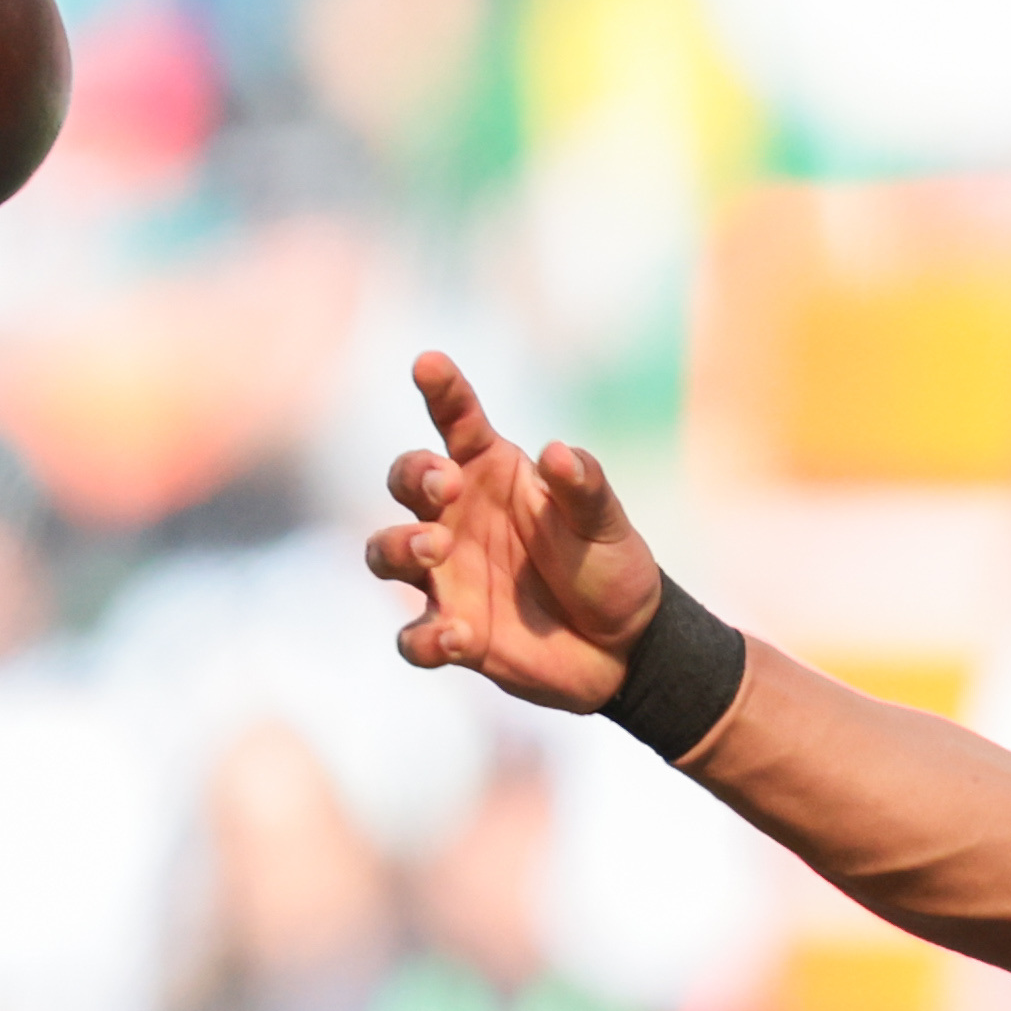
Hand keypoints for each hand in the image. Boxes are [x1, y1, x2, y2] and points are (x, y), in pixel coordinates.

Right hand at [362, 354, 663, 711]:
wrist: (623, 646)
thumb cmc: (608, 567)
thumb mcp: (606, 523)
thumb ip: (584, 488)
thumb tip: (557, 452)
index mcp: (492, 474)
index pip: (456, 421)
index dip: (441, 390)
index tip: (429, 364)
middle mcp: (457, 519)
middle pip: (406, 480)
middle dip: (414, 476)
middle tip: (446, 485)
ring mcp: (447, 577)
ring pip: (386, 553)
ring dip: (398, 546)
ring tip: (433, 548)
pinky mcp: (452, 635)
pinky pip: (414, 638)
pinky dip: (425, 638)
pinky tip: (457, 636)